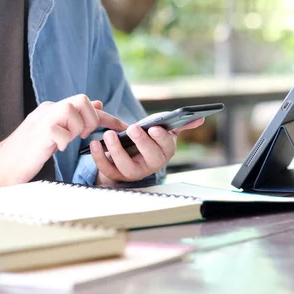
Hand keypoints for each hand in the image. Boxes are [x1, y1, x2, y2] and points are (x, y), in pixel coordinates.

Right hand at [0, 95, 126, 188]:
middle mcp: (48, 110)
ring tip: (68, 142)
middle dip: (91, 120)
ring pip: (73, 109)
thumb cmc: (26, 154)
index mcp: (53, 110)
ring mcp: (43, 119)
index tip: (122, 127)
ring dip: (78, 128)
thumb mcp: (56, 134)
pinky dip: (64, 141)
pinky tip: (56, 149)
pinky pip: (61, 130)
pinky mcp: (39, 133)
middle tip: (83, 137)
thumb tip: (98, 104)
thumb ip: (75, 120)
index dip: (107, 117)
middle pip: (82, 99)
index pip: (87, 105)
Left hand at [90, 118, 204, 185]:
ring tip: (109, 134)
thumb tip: (199, 118)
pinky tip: (93, 143)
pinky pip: (108, 170)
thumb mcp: (163, 131)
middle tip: (132, 128)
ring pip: (127, 167)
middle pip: (150, 158)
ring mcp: (134, 172)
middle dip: (141, 143)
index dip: (161, 138)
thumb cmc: (149, 140)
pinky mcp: (117, 175)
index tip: (154, 128)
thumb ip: (180, 124)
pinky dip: (99, 158)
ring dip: (117, 151)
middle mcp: (151, 165)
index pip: (166, 147)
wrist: (130, 155)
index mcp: (165, 152)